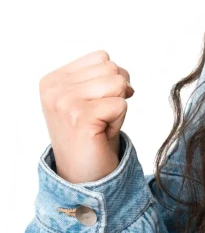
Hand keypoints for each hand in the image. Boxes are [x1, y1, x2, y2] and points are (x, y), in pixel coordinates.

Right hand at [39, 50, 134, 183]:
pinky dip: (119, 121)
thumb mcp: (90, 97)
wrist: (84, 174)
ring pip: (118, 83)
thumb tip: (123, 74)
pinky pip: (121, 104)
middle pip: (112, 69)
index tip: (98, 104)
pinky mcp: (80, 117)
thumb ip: (100, 75)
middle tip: (101, 117)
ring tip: (101, 124)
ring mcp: (64, 102)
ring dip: (118, 107)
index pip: (102, 58)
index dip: (111, 80)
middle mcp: (54, 88)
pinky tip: (102, 134)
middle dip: (117, 93)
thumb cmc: (92, 134)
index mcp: (53, 79)